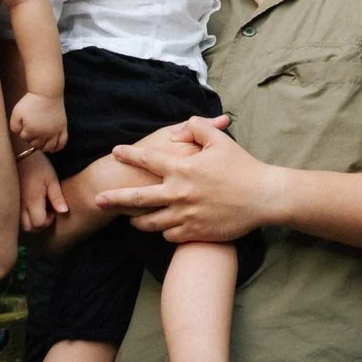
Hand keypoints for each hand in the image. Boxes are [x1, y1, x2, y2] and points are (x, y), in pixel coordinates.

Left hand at [11, 91, 68, 153]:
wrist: (47, 92)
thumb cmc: (30, 101)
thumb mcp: (16, 113)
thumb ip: (14, 126)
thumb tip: (19, 134)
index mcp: (32, 130)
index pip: (25, 139)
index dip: (23, 132)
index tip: (24, 124)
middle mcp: (44, 134)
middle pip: (36, 144)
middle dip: (32, 139)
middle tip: (32, 130)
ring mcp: (55, 131)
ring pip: (49, 147)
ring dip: (44, 147)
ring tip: (41, 142)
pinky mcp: (63, 127)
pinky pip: (62, 142)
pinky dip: (58, 148)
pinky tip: (53, 149)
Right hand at [18, 150, 65, 231]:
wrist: (20, 154)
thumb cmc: (39, 166)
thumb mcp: (51, 180)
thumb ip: (57, 197)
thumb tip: (64, 212)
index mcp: (33, 200)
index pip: (39, 223)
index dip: (48, 222)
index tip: (52, 212)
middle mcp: (21, 205)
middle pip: (29, 228)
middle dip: (39, 225)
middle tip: (46, 214)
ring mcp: (14, 203)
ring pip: (20, 224)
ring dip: (30, 223)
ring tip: (38, 211)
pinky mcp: (10, 200)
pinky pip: (15, 216)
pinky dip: (23, 218)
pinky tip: (29, 208)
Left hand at [99, 115, 272, 244]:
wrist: (263, 198)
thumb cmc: (243, 167)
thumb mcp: (220, 141)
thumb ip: (198, 128)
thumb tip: (182, 126)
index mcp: (182, 168)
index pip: (147, 159)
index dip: (129, 155)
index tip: (115, 153)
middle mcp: (178, 193)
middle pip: (137, 198)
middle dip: (114, 199)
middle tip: (98, 200)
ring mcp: (184, 215)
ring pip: (149, 222)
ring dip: (137, 220)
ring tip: (130, 219)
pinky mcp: (194, 233)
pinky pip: (169, 235)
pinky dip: (164, 231)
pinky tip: (163, 228)